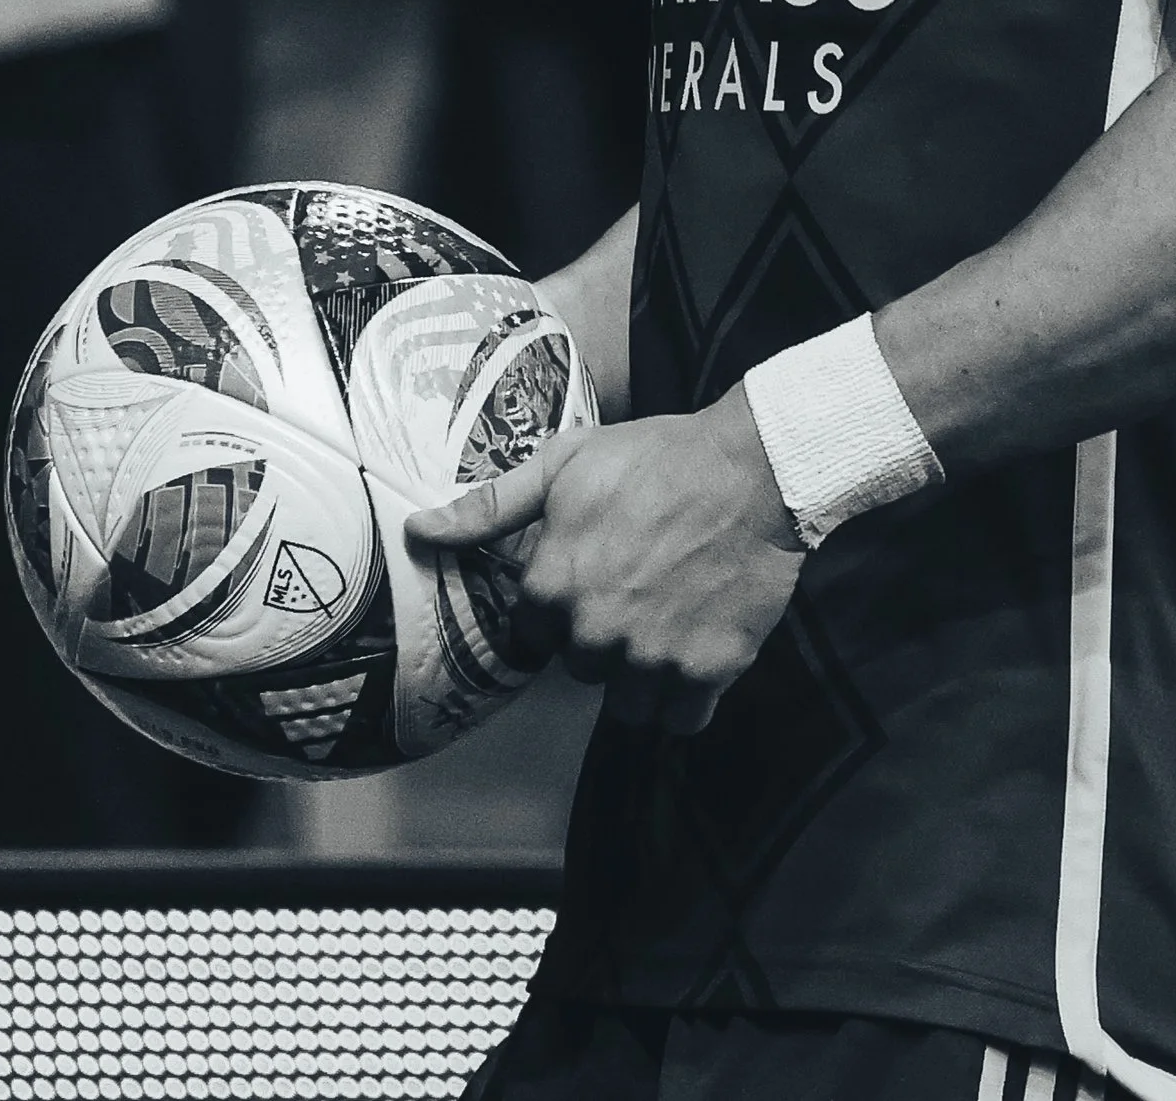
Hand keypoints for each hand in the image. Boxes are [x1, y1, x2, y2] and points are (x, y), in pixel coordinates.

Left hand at [405, 391, 804, 732]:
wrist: (756, 467)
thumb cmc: (658, 457)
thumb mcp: (567, 463)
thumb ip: (490, 506)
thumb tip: (418, 530)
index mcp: (551, 586)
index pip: (532, 631)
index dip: (561, 604)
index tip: (594, 575)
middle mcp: (594, 633)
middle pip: (581, 667)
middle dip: (603, 636)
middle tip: (639, 588)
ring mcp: (651, 659)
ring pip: (627, 703)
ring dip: (642, 674)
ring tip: (669, 619)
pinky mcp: (706, 672)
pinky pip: (681, 718)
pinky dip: (686, 696)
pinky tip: (695, 646)